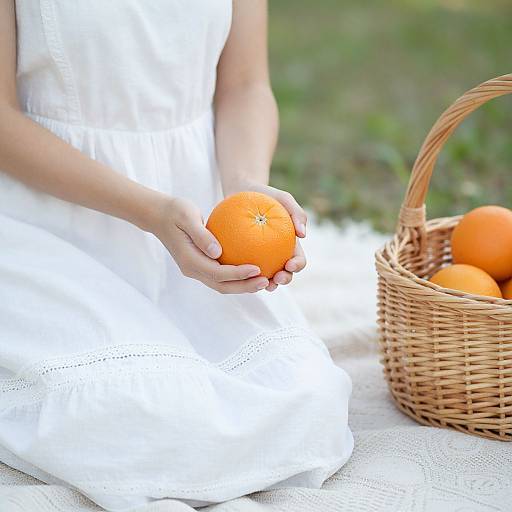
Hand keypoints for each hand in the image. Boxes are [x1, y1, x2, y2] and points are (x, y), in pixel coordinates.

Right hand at [152, 196, 269, 293]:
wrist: (160, 215)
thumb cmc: (175, 211)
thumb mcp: (187, 216)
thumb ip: (202, 235)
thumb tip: (218, 252)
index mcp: (190, 260)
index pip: (218, 273)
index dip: (238, 274)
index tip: (257, 268)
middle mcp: (193, 269)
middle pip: (222, 286)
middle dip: (245, 286)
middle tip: (266, 281)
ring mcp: (196, 269)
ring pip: (222, 284)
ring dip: (243, 285)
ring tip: (264, 280)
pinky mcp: (200, 265)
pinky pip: (221, 276)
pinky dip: (237, 277)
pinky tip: (253, 270)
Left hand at [223, 179, 306, 291]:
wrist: (242, 191)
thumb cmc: (266, 194)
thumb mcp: (284, 198)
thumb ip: (297, 213)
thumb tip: (303, 235)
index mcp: (290, 245)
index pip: (298, 260)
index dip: (297, 266)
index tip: (289, 265)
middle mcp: (277, 255)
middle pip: (285, 274)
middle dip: (284, 280)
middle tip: (276, 278)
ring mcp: (261, 258)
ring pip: (266, 276)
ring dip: (265, 284)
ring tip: (259, 283)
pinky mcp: (244, 257)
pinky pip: (244, 268)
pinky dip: (243, 273)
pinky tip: (237, 274)